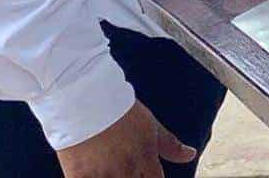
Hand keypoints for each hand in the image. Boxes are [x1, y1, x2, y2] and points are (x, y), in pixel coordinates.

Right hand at [57, 101, 194, 177]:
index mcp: (145, 158)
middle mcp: (126, 170)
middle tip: (128, 170)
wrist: (86, 98)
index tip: (148, 176)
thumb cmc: (120, 109)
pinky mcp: (78, 176)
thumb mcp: (151, 124)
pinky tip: (92, 174)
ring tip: (110, 171)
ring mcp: (102, 175)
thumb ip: (170, 144)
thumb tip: (190, 155)